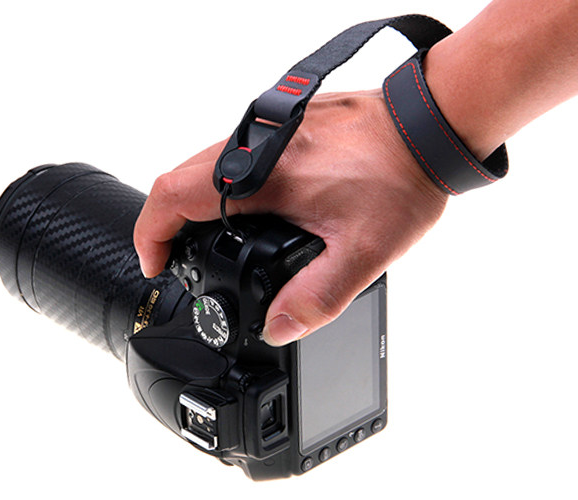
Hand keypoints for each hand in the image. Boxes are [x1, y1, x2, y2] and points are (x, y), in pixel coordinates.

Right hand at [134, 89, 447, 345]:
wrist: (425, 125)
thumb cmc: (400, 177)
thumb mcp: (363, 251)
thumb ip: (318, 297)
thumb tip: (277, 328)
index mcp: (261, 176)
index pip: (173, 196)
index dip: (152, 233)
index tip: (157, 264)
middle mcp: (254, 145)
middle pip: (178, 179)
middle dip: (166, 223)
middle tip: (177, 261)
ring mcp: (265, 130)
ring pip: (202, 164)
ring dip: (192, 202)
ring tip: (207, 242)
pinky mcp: (279, 126)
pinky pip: (230, 154)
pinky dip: (219, 185)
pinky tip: (244, 210)